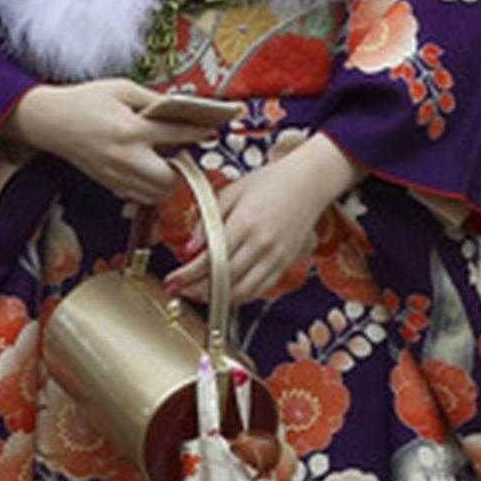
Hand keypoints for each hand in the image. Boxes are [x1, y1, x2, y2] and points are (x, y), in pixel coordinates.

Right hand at [7, 79, 194, 204]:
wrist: (50, 121)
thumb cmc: (86, 101)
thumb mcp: (122, 89)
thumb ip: (153, 99)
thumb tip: (181, 108)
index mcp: (130, 129)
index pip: (176, 134)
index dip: (198, 132)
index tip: (210, 130)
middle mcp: (125, 157)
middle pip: (170, 179)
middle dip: (183, 169)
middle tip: (182, 153)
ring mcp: (116, 175)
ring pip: (156, 193)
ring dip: (169, 181)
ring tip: (167, 162)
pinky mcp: (109, 184)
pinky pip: (140, 197)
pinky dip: (151, 188)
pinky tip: (149, 170)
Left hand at [167, 135, 361, 309]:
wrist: (308, 182)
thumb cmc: (269, 182)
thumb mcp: (231, 192)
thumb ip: (208, 220)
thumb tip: (189, 249)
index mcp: (244, 223)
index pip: (209, 259)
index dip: (187, 274)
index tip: (172, 281)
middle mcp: (261, 244)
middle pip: (224, 279)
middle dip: (197, 290)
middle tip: (180, 291)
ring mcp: (276, 257)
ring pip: (243, 291)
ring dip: (217, 298)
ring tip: (198, 293)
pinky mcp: (286, 264)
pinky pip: (260, 289)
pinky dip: (240, 295)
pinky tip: (225, 290)